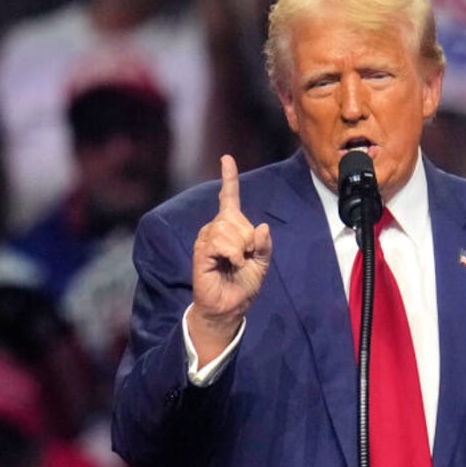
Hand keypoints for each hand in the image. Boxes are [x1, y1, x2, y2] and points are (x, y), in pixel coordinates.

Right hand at [188, 155, 271, 361]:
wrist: (230, 308)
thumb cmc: (244, 285)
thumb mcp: (262, 264)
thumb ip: (265, 245)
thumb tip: (263, 227)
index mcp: (231, 228)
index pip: (229, 198)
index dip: (229, 178)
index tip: (226, 158)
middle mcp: (216, 229)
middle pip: (236, 217)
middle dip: (249, 238)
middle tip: (246, 257)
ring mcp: (206, 239)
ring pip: (228, 228)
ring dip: (241, 247)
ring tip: (237, 262)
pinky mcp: (201, 252)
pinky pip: (220, 241)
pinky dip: (232, 252)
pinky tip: (231, 262)